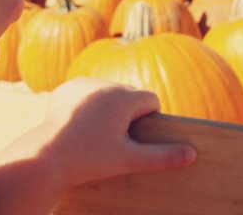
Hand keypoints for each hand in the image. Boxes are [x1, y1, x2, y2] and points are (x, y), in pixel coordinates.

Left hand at [42, 78, 196, 185]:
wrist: (48, 155)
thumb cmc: (92, 159)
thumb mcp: (129, 160)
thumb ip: (162, 156)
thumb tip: (193, 153)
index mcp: (124, 96)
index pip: (149, 101)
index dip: (146, 121)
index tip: (132, 140)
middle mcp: (105, 82)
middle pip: (128, 96)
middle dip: (126, 115)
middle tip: (112, 141)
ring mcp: (83, 83)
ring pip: (107, 94)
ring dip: (107, 109)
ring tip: (94, 135)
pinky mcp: (66, 87)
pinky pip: (85, 94)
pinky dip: (86, 107)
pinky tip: (78, 127)